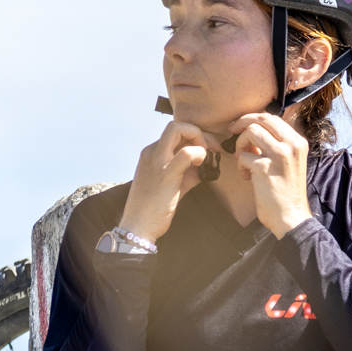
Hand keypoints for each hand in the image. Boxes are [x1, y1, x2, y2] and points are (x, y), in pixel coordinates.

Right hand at [117, 119, 209, 242]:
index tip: (209, 149)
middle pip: (176, 124)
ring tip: (206, 156)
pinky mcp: (165, 174)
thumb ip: (188, 171)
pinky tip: (203, 165)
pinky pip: (187, 153)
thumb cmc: (155, 208)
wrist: (138, 226)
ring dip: (199, 137)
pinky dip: (200, 153)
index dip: (195, 136)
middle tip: (212, 149)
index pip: (175, 131)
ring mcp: (157, 161)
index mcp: (152, 152)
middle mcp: (152, 152)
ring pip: (178, 129)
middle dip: (199, 132)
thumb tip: (206, 165)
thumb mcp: (173, 183)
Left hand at [229, 112, 312, 238]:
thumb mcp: (289, 162)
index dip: (253, 119)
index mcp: (298, 142)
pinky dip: (240, 165)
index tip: (241, 127)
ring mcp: (279, 155)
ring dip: (240, 145)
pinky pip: (243, 156)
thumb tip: (253, 131)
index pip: (272, 118)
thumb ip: (276, 145)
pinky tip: (246, 177)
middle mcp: (291, 145)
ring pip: (250, 132)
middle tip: (232, 132)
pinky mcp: (265, 168)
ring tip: (243, 162)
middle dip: (242, 123)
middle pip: (261, 119)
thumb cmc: (286, 192)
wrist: (290, 216)